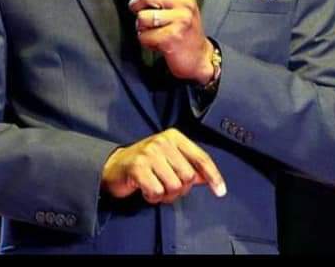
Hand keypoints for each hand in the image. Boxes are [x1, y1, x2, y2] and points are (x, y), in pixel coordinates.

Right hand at [100, 128, 226, 204]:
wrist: (114, 166)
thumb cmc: (146, 164)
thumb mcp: (169, 159)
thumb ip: (189, 166)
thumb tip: (207, 178)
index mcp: (174, 137)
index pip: (201, 158)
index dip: (213, 176)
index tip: (220, 192)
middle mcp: (162, 141)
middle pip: (189, 177)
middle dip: (181, 189)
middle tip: (167, 187)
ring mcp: (149, 153)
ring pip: (174, 186)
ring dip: (166, 195)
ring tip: (155, 188)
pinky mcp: (137, 167)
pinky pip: (157, 192)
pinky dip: (153, 197)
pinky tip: (146, 190)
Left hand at [128, 0, 215, 84]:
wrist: (200, 58)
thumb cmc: (187, 32)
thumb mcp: (182, 7)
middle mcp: (184, 4)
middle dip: (136, 5)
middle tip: (140, 14)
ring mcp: (179, 21)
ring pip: (142, 17)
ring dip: (142, 27)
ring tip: (153, 31)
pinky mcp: (171, 37)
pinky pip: (144, 36)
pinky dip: (146, 41)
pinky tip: (156, 42)